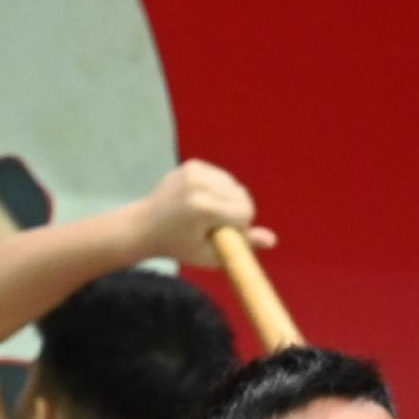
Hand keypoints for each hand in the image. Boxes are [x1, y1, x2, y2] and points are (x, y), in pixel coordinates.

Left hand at [137, 159, 272, 270]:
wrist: (145, 226)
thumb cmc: (179, 246)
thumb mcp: (211, 254)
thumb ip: (243, 245)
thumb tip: (273, 239)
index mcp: (201, 207)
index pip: (245, 212)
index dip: (239, 228)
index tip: (220, 234)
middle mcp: (198, 184)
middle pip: (243, 197)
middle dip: (236, 213)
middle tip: (212, 225)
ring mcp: (194, 171)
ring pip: (235, 186)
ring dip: (229, 201)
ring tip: (207, 213)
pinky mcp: (193, 165)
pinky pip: (224, 178)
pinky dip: (221, 191)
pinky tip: (202, 200)